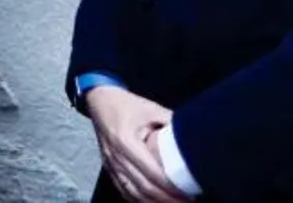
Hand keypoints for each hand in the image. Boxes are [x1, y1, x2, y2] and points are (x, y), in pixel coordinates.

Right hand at [85, 86, 187, 201]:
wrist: (99, 100)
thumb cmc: (125, 104)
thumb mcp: (152, 109)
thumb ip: (172, 123)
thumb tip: (193, 136)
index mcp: (125, 140)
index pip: (150, 172)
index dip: (170, 187)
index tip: (188, 193)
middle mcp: (115, 155)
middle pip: (142, 187)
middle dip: (165, 199)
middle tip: (186, 202)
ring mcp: (110, 163)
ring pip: (131, 192)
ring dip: (152, 202)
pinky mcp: (108, 167)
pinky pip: (122, 189)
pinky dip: (137, 199)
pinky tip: (151, 201)